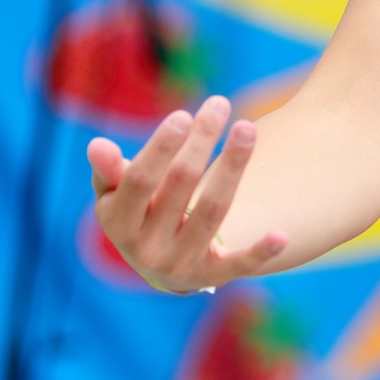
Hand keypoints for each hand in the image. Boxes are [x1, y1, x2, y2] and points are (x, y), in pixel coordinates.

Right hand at [87, 95, 287, 294]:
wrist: (158, 265)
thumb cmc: (138, 211)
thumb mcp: (115, 193)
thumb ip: (108, 170)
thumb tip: (97, 145)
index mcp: (117, 222)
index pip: (140, 179)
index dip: (161, 147)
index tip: (184, 114)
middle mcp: (147, 248)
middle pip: (180, 185)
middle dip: (201, 141)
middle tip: (220, 104)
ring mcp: (181, 265)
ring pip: (213, 210)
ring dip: (232, 167)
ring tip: (247, 128)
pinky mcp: (213, 276)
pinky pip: (239, 264)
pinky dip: (260, 251)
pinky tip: (282, 235)